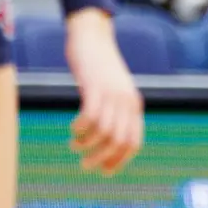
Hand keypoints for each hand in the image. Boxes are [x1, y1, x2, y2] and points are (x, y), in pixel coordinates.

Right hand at [65, 9, 143, 174]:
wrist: (93, 36)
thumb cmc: (99, 67)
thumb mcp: (113, 90)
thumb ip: (115, 111)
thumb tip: (108, 138)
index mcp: (133, 105)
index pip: (133, 142)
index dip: (119, 160)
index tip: (103, 171)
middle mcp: (126, 101)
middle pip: (118, 142)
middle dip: (101, 158)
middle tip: (84, 164)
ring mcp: (112, 93)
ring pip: (104, 132)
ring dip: (87, 145)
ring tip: (74, 146)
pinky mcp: (95, 85)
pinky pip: (90, 115)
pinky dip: (81, 128)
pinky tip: (74, 129)